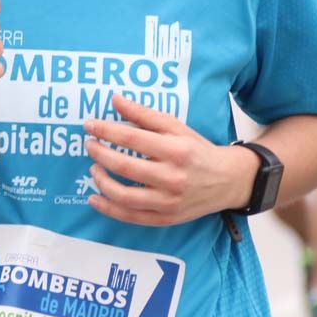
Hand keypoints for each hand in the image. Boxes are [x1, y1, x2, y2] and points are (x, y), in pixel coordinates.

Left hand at [83, 95, 255, 225]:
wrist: (227, 181)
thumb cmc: (196, 150)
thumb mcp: (175, 127)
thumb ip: (143, 114)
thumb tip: (115, 99)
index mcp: (175, 150)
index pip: (132, 138)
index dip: (106, 131)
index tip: (89, 125)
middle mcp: (172, 177)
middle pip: (125, 166)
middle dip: (100, 154)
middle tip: (89, 145)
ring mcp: (168, 201)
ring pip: (125, 196)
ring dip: (101, 182)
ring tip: (93, 169)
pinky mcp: (166, 218)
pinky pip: (131, 217)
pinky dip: (109, 209)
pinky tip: (94, 198)